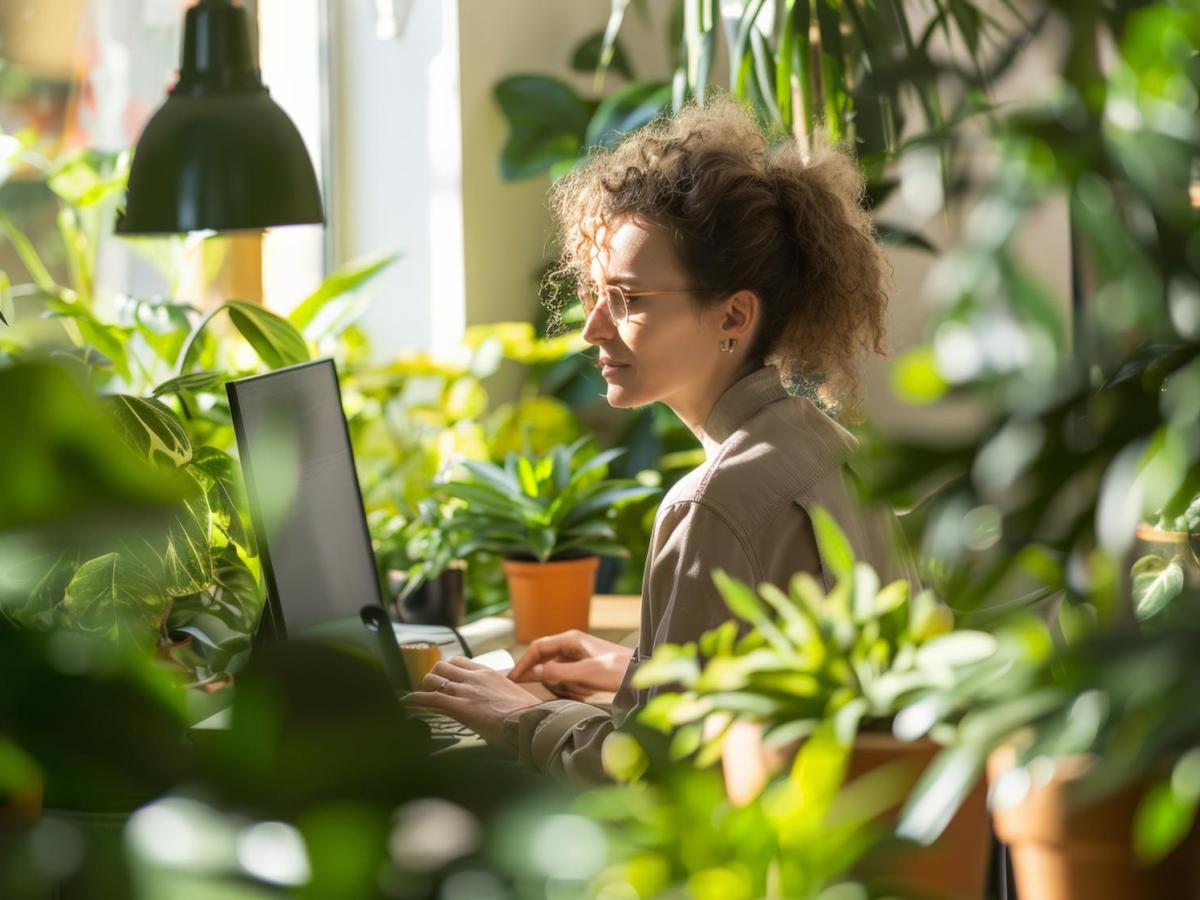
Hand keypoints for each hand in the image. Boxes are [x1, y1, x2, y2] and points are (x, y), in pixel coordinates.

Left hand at [404, 656, 541, 746]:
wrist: (531, 722)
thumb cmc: (527, 715)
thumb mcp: (512, 698)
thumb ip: (499, 695)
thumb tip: (498, 705)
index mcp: (488, 673)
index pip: (459, 662)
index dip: (447, 670)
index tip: (442, 678)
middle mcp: (474, 677)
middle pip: (442, 666)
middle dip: (432, 677)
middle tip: (427, 690)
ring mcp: (466, 690)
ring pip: (433, 679)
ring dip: (423, 688)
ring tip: (417, 697)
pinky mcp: (460, 707)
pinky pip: (429, 699)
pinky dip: (414, 701)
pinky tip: (405, 705)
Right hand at [507, 629, 633, 699]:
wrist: (642, 673)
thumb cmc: (618, 670)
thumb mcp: (585, 673)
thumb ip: (558, 673)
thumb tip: (533, 673)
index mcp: (571, 639)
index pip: (538, 647)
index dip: (523, 663)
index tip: (512, 679)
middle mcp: (573, 644)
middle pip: (544, 657)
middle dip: (535, 672)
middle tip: (521, 688)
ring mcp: (580, 654)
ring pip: (555, 667)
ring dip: (552, 680)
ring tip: (552, 691)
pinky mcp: (587, 665)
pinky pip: (567, 674)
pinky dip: (564, 683)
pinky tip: (570, 692)